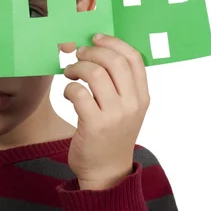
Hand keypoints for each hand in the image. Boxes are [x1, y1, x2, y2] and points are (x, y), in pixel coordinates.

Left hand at [64, 34, 149, 189]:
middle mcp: (132, 104)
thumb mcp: (126, 108)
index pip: (133, 57)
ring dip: (77, 68)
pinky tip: (68, 94)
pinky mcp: (95, 125)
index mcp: (142, 96)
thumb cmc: (112, 134)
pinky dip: (69, 88)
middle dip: (91, 52)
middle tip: (78, 55)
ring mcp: (115, 115)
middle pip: (113, 61)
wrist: (107, 172)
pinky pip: (78, 93)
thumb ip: (120, 83)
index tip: (96, 38)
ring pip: (95, 73)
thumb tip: (99, 48)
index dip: (113, 42)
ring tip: (70, 73)